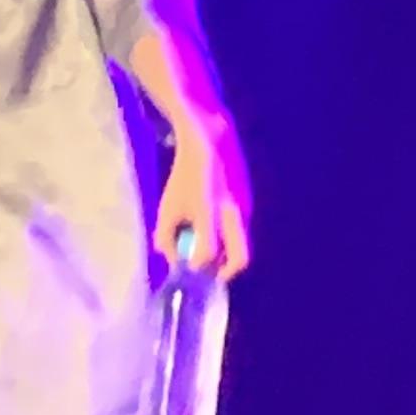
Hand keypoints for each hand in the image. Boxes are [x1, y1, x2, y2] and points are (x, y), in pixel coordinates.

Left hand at [154, 115, 252, 281]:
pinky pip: (239, 229)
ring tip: (204, 242)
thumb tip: (176, 262)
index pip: (207, 252)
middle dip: (223, 272)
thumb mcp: (167, 207)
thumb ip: (166, 239)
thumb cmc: (183, 176)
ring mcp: (245, 206)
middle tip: (208, 272)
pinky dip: (227, 236)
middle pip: (239, 258)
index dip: (195, 265)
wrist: (209, 142)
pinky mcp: (249, 201)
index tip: (185, 266)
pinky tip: (212, 224)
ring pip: (240, 244)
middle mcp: (233, 211)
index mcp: (209, 211)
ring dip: (224, 253)